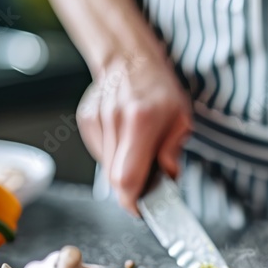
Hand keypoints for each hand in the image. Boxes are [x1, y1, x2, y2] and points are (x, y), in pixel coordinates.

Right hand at [77, 53, 191, 213]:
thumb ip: (173, 151)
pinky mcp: (86, 122)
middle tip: (148, 182)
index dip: (133, 201)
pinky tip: (125, 139)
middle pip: (115, 179)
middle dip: (132, 188)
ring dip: (124, 169)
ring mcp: (96, 122)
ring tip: (139, 150)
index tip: (142, 208)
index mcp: (141, 121)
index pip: (127, 178)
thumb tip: (167, 177)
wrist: (129, 59)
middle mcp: (115, 122)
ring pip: (107, 168)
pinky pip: (101, 153)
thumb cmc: (160, 89)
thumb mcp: (181, 119)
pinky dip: (115, 155)